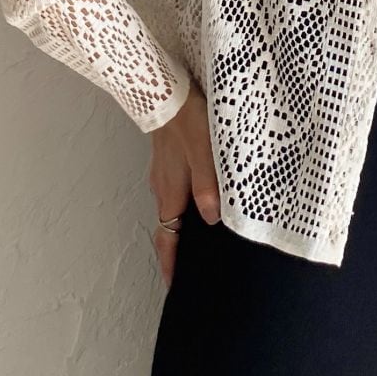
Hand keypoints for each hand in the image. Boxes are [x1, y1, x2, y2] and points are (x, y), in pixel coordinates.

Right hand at [148, 80, 219, 288]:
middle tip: (193, 267)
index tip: (175, 286)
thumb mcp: (204, 152)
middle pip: (169, 227)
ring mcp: (163, 172)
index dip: (171, 263)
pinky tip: (200, 198)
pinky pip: (174, 190)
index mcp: (171, 191)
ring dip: (182, 226)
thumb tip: (213, 219)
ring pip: (172, 207)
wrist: (163, 89)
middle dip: (177, 249)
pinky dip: (184, 203)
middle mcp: (163, 186)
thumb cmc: (186, 119)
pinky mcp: (168, 158)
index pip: (167, 238)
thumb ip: (208, 186)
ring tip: (200, 238)